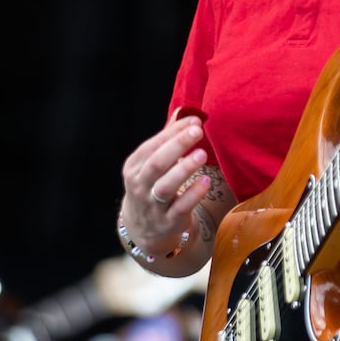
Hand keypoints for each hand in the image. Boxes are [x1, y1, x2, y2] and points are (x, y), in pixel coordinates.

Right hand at [120, 115, 210, 244]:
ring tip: (202, 154)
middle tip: (198, 132)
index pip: (152, 146)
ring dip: (184, 169)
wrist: (142, 227)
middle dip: (177, 146)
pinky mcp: (168, 221)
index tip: (194, 121)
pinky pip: (181, 207)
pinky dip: (193, 194)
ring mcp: (153, 206)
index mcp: (134, 167)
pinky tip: (205, 181)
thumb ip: (166, 140)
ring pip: (166, 187)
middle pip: (156, 164)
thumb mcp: (151, 163)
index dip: (173, 132)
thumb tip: (184, 113)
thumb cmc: (151, 185)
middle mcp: (140, 186)